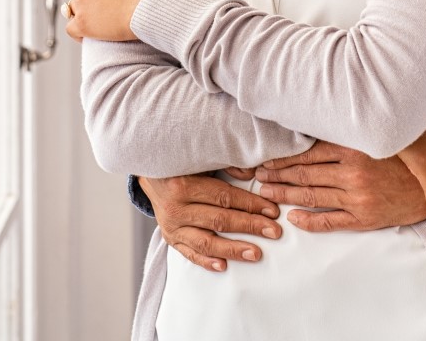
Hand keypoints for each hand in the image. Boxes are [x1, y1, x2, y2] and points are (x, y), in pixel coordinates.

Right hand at [140, 173, 281, 272]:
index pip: (224, 197)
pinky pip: (189, 254)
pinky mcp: (169, 239)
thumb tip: (254, 174)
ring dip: (233, 249)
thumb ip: (227, 165)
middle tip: (274, 232)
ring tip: (255, 253)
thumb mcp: (201, 160)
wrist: (152, 176)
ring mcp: (171, 226)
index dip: (250, 204)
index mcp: (184, 184)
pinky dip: (206, 261)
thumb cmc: (182, 166)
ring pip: (205, 242)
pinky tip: (224, 266)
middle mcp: (176, 207)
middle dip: (249, 226)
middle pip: (219, 220)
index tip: (272, 211)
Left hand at [252, 142, 425, 232]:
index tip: (264, 159)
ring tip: (266, 192)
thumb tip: (316, 129)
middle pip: (304, 174)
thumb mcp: (378, 140)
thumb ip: (349, 136)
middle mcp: (352, 173)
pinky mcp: (364, 218)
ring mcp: (357, 198)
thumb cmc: (406, 158)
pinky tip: (293, 218)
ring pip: (311, 195)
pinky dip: (309, 220)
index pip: (307, 153)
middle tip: (256, 175)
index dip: (283, 158)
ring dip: (285, 194)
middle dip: (277, 175)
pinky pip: (330, 221)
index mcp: (354, 150)